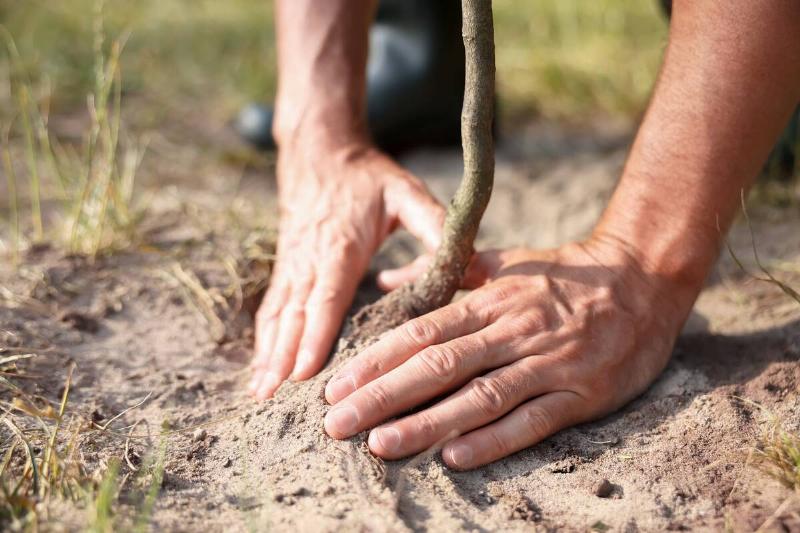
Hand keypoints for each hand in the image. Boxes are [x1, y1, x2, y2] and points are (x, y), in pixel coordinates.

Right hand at [249, 140, 444, 399]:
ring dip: (266, 354)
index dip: (316, 335)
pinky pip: (271, 308)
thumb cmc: (367, 176)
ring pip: (277, 315)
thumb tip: (470, 263)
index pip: (327, 297)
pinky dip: (262, 340)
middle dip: (282, 358)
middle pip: (294, 315)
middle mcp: (310, 260)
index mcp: (341, 248)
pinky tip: (259, 368)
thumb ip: (435, 225)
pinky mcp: (286, 267)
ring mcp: (293, 265)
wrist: (320, 151)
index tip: (305, 371)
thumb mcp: (405, 192)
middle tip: (273, 398)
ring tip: (259, 392)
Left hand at [323, 238, 698, 468]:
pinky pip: (532, 421)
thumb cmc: (564, 274)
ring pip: (479, 397)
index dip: (377, 359)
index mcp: (493, 301)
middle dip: (384, 395)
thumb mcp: (505, 261)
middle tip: (337, 423)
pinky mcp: (581, 394)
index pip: (423, 331)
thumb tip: (389, 277)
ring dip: (427, 422)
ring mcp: (548, 364)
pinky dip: (493, 440)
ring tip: (380, 444)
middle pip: (438, 366)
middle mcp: (514, 331)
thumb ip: (446, 269)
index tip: (337, 384)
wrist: (644, 278)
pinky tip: (454, 457)